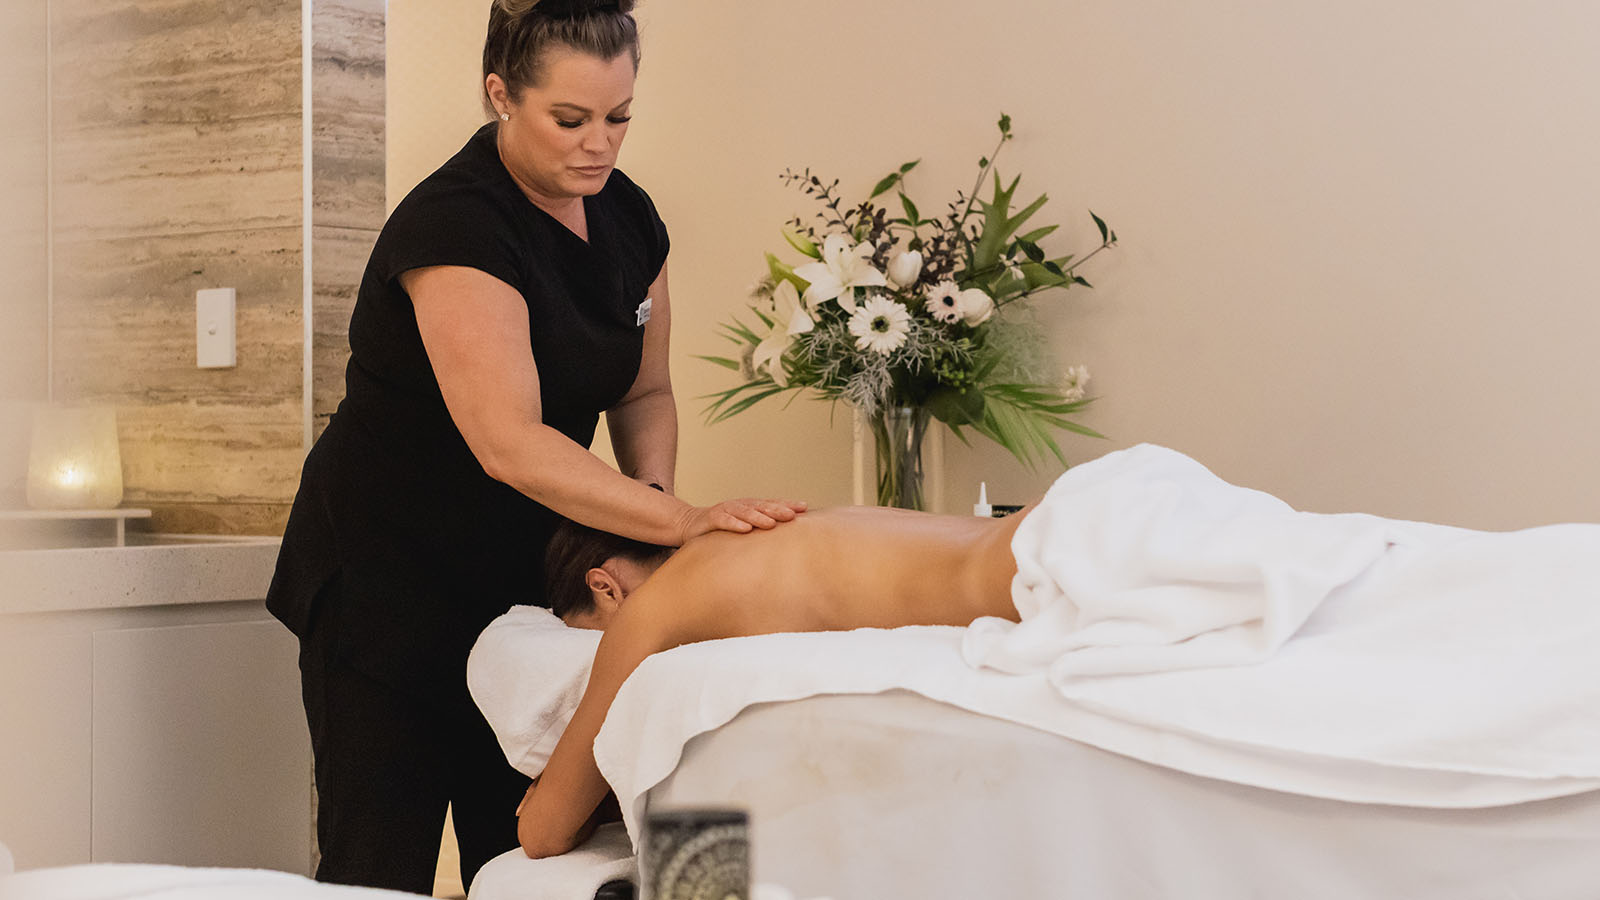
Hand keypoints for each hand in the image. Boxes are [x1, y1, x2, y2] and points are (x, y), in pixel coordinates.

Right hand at [675, 497, 807, 542]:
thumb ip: (760, 533)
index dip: (787, 504)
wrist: (689, 525)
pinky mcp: (711, 518)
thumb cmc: (722, 530)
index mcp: (751, 508)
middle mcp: (741, 506)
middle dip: (778, 509)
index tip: (804, 508)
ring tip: (771, 523)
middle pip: (762, 506)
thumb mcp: (743, 530)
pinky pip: (724, 520)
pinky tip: (745, 529)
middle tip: (793, 515)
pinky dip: (735, 523)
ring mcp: (726, 510)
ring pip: (745, 511)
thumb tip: (787, 543)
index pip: (772, 504)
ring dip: (759, 517)